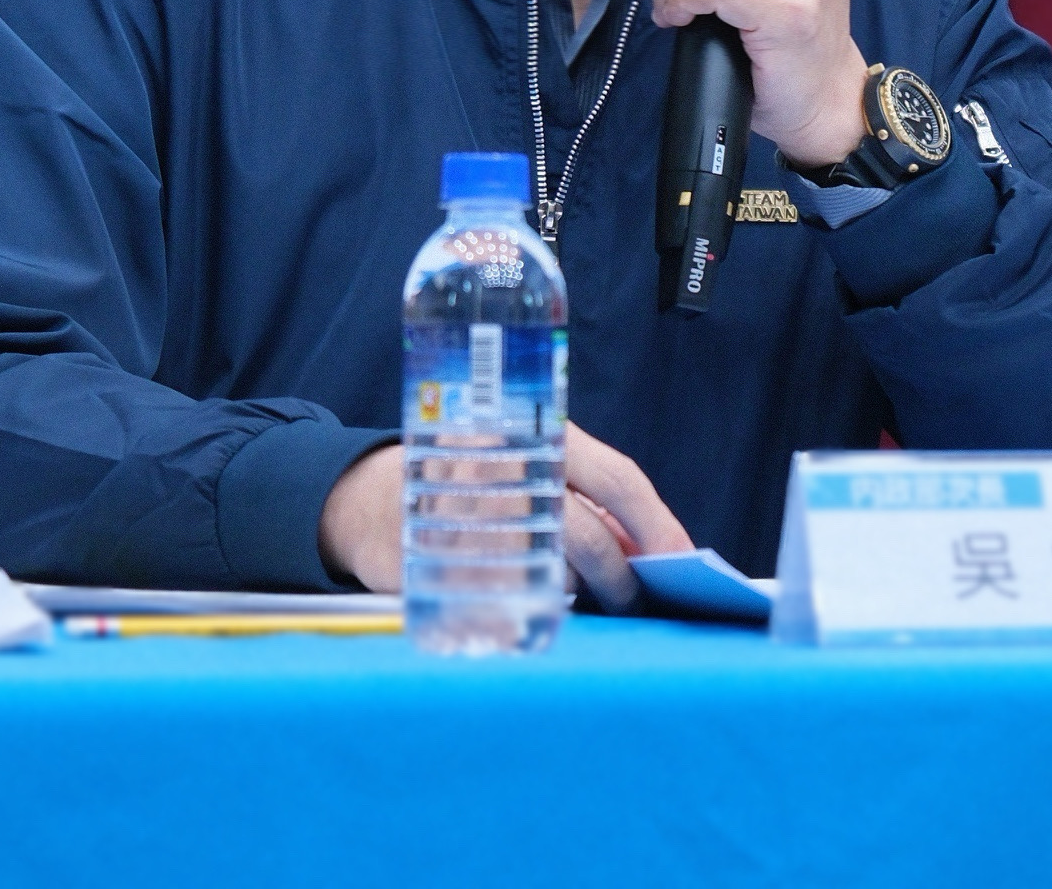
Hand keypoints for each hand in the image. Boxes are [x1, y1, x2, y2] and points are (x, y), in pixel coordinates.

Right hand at [316, 425, 693, 607]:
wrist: (367, 499)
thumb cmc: (472, 482)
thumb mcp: (525, 464)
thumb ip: (583, 498)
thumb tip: (651, 550)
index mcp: (537, 434)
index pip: (620, 478)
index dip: (659, 525)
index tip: (684, 559)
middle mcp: (506, 469)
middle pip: (588, 535)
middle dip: (623, 577)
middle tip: (637, 600)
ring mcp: (469, 517)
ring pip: (552, 573)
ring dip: (578, 597)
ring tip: (583, 603)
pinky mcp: (439, 565)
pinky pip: (504, 604)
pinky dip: (527, 617)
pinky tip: (529, 615)